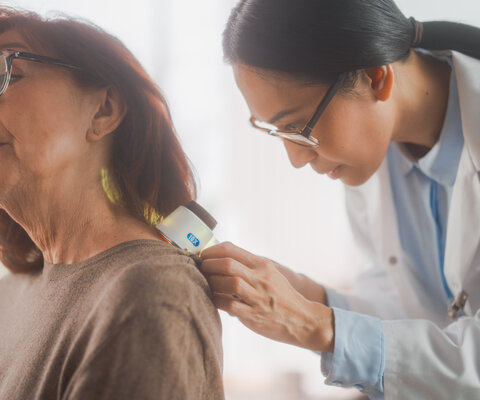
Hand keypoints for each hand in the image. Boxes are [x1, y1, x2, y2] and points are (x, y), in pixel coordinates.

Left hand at [199, 242, 334, 351]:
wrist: (301, 320)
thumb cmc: (281, 296)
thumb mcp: (269, 274)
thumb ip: (248, 266)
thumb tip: (221, 259)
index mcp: (262, 265)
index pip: (231, 249)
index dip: (212, 251)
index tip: (204, 255)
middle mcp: (260, 279)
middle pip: (227, 264)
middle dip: (208, 265)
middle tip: (201, 269)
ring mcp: (257, 297)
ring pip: (228, 283)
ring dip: (211, 282)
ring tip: (205, 283)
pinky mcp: (253, 315)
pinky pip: (229, 305)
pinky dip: (217, 301)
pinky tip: (213, 299)